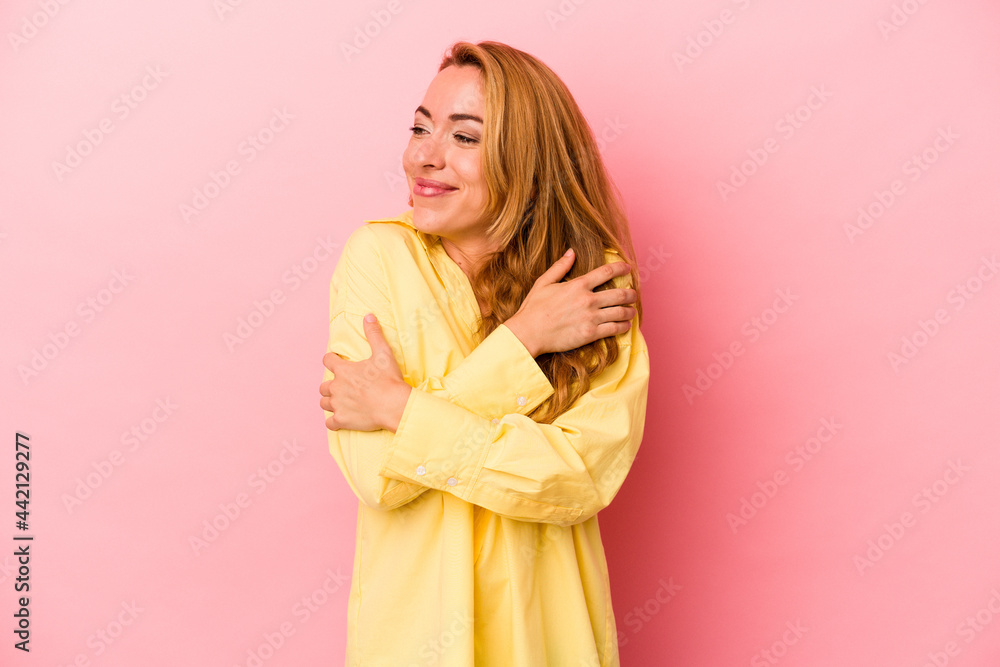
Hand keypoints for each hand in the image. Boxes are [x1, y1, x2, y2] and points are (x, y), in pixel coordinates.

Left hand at [319, 314, 411, 431]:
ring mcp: (337, 405)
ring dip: (329, 402)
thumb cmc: (388, 380)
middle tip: (342, 386)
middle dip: (330, 385)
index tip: (336, 362)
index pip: (327, 361)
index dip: (331, 360)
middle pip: (323, 386)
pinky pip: (329, 423)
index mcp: (343, 370)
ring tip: (340, 402)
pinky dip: (333, 421)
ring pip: (323, 403)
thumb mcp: (383, 353)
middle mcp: (336, 387)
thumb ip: (374, 334)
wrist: (394, 405)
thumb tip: (368, 315)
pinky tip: (341, 419)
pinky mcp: (342, 420)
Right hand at [505, 249, 636, 356]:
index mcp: (578, 285)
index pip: (606, 272)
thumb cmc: (533, 308)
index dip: (620, 268)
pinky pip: (614, 329)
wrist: (528, 333)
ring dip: (630, 311)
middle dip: (631, 293)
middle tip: (634, 294)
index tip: (628, 268)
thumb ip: (559, 266)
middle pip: (619, 294)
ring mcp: (591, 317)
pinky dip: (623, 327)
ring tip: (632, 311)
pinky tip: (625, 325)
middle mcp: (588, 300)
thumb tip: (571, 252)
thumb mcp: (543, 282)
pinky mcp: (591, 334)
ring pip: (620, 312)